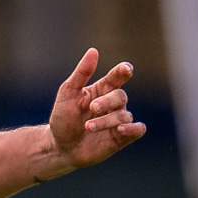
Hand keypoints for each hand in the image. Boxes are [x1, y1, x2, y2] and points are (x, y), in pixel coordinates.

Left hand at [44, 49, 145, 174]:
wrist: (60, 147)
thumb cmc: (63, 118)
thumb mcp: (68, 93)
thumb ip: (81, 73)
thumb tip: (93, 51)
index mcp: (102, 89)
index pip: (117, 77)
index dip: (123, 71)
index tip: (126, 69)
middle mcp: (113, 104)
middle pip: (120, 96)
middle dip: (107, 102)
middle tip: (92, 108)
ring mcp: (118, 120)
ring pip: (124, 116)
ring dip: (106, 121)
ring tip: (88, 127)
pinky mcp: (121, 138)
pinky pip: (138, 130)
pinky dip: (133, 129)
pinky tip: (122, 129)